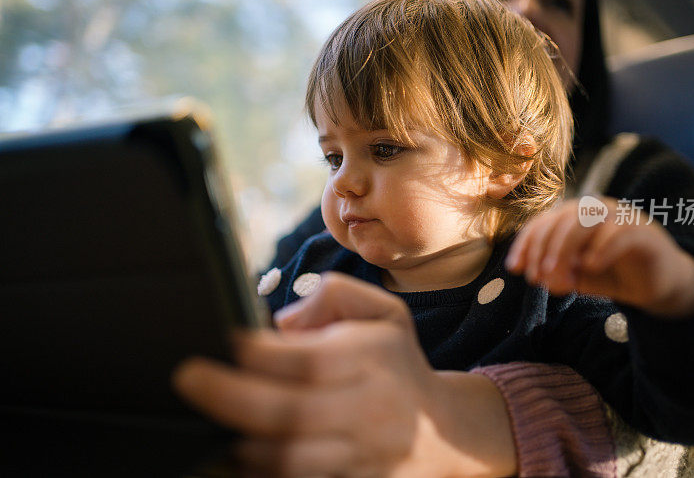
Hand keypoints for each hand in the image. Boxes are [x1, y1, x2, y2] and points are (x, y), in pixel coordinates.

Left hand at [173, 272, 515, 476]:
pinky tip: (243, 453)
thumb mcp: (384, 312)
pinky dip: (265, 472)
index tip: (226, 339)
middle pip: (293, 412)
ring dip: (244, 441)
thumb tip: (281, 322)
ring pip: (292, 460)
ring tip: (213, 422)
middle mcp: (373, 409)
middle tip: (188, 377)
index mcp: (377, 359)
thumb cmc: (396, 363)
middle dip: (230, 396)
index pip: (313, 360)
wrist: (443, 432)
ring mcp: (366, 456)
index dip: (262, 353)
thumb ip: (335, 295)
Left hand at [505, 197, 693, 317]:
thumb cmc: (612, 274)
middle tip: (539, 279)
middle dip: (544, 250)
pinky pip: (619, 232)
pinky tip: (590, 267)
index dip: (526, 243)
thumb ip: (557, 273)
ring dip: (566, 249)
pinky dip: (601, 248)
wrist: (659, 284)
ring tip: (560, 278)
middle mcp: (596, 210)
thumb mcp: (577, 276)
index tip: (515, 269)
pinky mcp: (644, 232)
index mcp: (575, 216)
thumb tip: (538, 276)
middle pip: (561, 219)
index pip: (543, 222)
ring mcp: (621, 217)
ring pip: (586, 220)